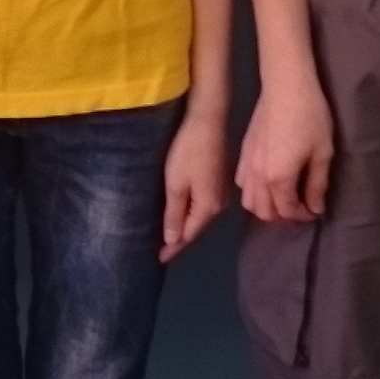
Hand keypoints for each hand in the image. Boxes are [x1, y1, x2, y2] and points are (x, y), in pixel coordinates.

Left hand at [163, 106, 231, 257]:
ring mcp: (221, 191)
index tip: (158, 260)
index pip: (188, 235)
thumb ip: (175, 213)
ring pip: (200, 216)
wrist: (208, 119)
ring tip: (169, 236)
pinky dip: (191, 212)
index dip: (173, 248)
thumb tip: (173, 239)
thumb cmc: (188, 151)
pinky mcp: (218, 178)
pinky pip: (203, 204)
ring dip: (185, 226)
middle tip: (161, 251)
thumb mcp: (176, 184)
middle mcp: (219, 204)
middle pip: (196, 227)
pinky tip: (182, 213)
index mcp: (209, 208)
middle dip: (179, 239)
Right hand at [236, 69, 335, 223]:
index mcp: (278, 178)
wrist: (286, 86)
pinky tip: (267, 183)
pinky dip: (253, 192)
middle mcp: (258, 176)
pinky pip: (241, 184)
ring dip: (266, 207)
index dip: (303, 215)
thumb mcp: (322, 152)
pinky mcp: (242, 153)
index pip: (288, 210)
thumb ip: (317, 185)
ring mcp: (246, 165)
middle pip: (265, 212)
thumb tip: (315, 208)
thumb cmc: (310, 117)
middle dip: (284, 216)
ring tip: (284, 198)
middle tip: (301, 207)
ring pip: (249, 201)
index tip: (316, 210)